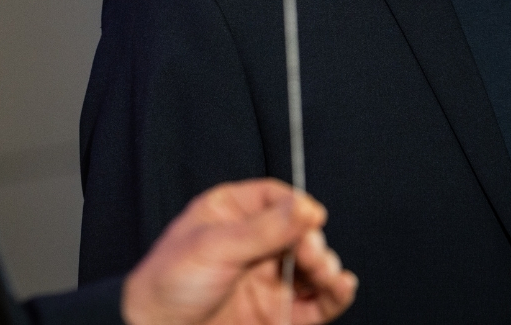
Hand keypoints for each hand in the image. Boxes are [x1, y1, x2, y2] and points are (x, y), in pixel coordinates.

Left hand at [121, 179, 356, 324]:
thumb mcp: (215, 246)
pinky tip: (341, 288)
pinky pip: (313, 302)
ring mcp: (265, 279)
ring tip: (327, 275)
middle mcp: (252, 244)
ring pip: (310, 266)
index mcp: (231, 213)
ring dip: (326, 268)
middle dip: (312, 242)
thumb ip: (265, 229)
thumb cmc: (168, 283)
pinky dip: (332, 296)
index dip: (297, 206)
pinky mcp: (275, 314)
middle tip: (312, 256)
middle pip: (299, 232)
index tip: (312, 218)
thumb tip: (306, 205)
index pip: (276, 198)